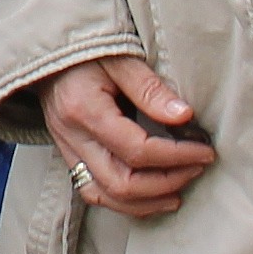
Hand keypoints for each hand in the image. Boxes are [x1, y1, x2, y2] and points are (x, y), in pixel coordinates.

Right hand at [38, 55, 217, 219]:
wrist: (47, 56)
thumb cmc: (86, 51)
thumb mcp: (120, 58)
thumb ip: (150, 87)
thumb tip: (184, 116)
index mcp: (84, 109)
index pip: (136, 149)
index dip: (176, 156)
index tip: (204, 151)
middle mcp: (72, 137)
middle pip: (121, 183)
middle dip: (166, 182)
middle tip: (196, 169)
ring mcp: (68, 151)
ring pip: (106, 196)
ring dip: (146, 201)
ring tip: (178, 192)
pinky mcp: (69, 157)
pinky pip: (94, 193)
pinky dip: (126, 202)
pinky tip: (150, 196)